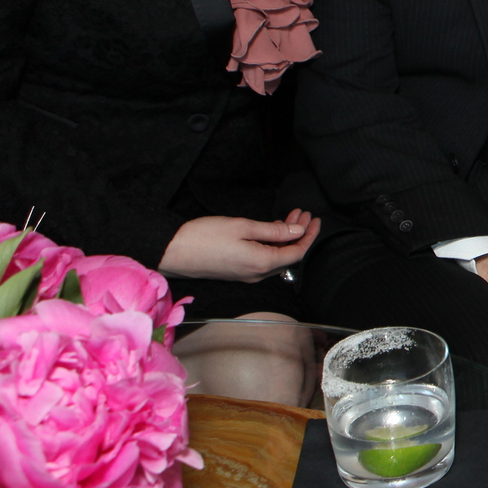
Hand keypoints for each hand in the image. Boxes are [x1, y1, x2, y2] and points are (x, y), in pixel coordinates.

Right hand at [159, 209, 319, 281]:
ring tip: (290, 216)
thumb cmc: (205, 237)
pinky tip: (272, 230)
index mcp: (262, 263)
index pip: (297, 253)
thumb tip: (297, 231)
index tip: (315, 219)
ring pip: (276, 257)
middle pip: (288, 255)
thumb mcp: (243, 227)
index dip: (309, 236)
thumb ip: (273, 231)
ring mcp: (247, 274)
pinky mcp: (237, 271)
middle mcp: (257, 274)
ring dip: (286, 237)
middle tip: (302, 214)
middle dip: (299, 234)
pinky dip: (272, 243)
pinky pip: (263, 259)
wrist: (172, 251)